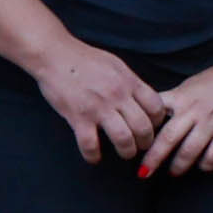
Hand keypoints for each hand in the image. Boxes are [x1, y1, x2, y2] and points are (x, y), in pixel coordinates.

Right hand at [31, 40, 164, 163]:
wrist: (54, 55)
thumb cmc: (84, 58)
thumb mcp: (115, 65)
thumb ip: (129, 82)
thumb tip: (142, 99)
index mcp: (128, 81)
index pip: (156, 107)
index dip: (158, 121)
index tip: (151, 126)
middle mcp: (117, 95)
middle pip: (143, 127)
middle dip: (145, 142)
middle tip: (140, 145)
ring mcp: (97, 107)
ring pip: (123, 139)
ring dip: (126, 151)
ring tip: (124, 152)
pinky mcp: (78, 117)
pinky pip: (90, 145)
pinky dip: (93, 156)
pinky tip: (94, 157)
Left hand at [138, 54, 212, 177]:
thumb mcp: (189, 86)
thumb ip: (173, 101)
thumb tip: (153, 118)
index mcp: (180, 97)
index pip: (154, 116)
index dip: (141, 132)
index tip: (133, 144)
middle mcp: (193, 111)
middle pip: (167, 139)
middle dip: (153, 159)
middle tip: (144, 172)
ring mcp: (212, 122)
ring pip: (189, 152)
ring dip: (178, 166)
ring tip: (173, 171)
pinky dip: (206, 165)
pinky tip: (202, 165)